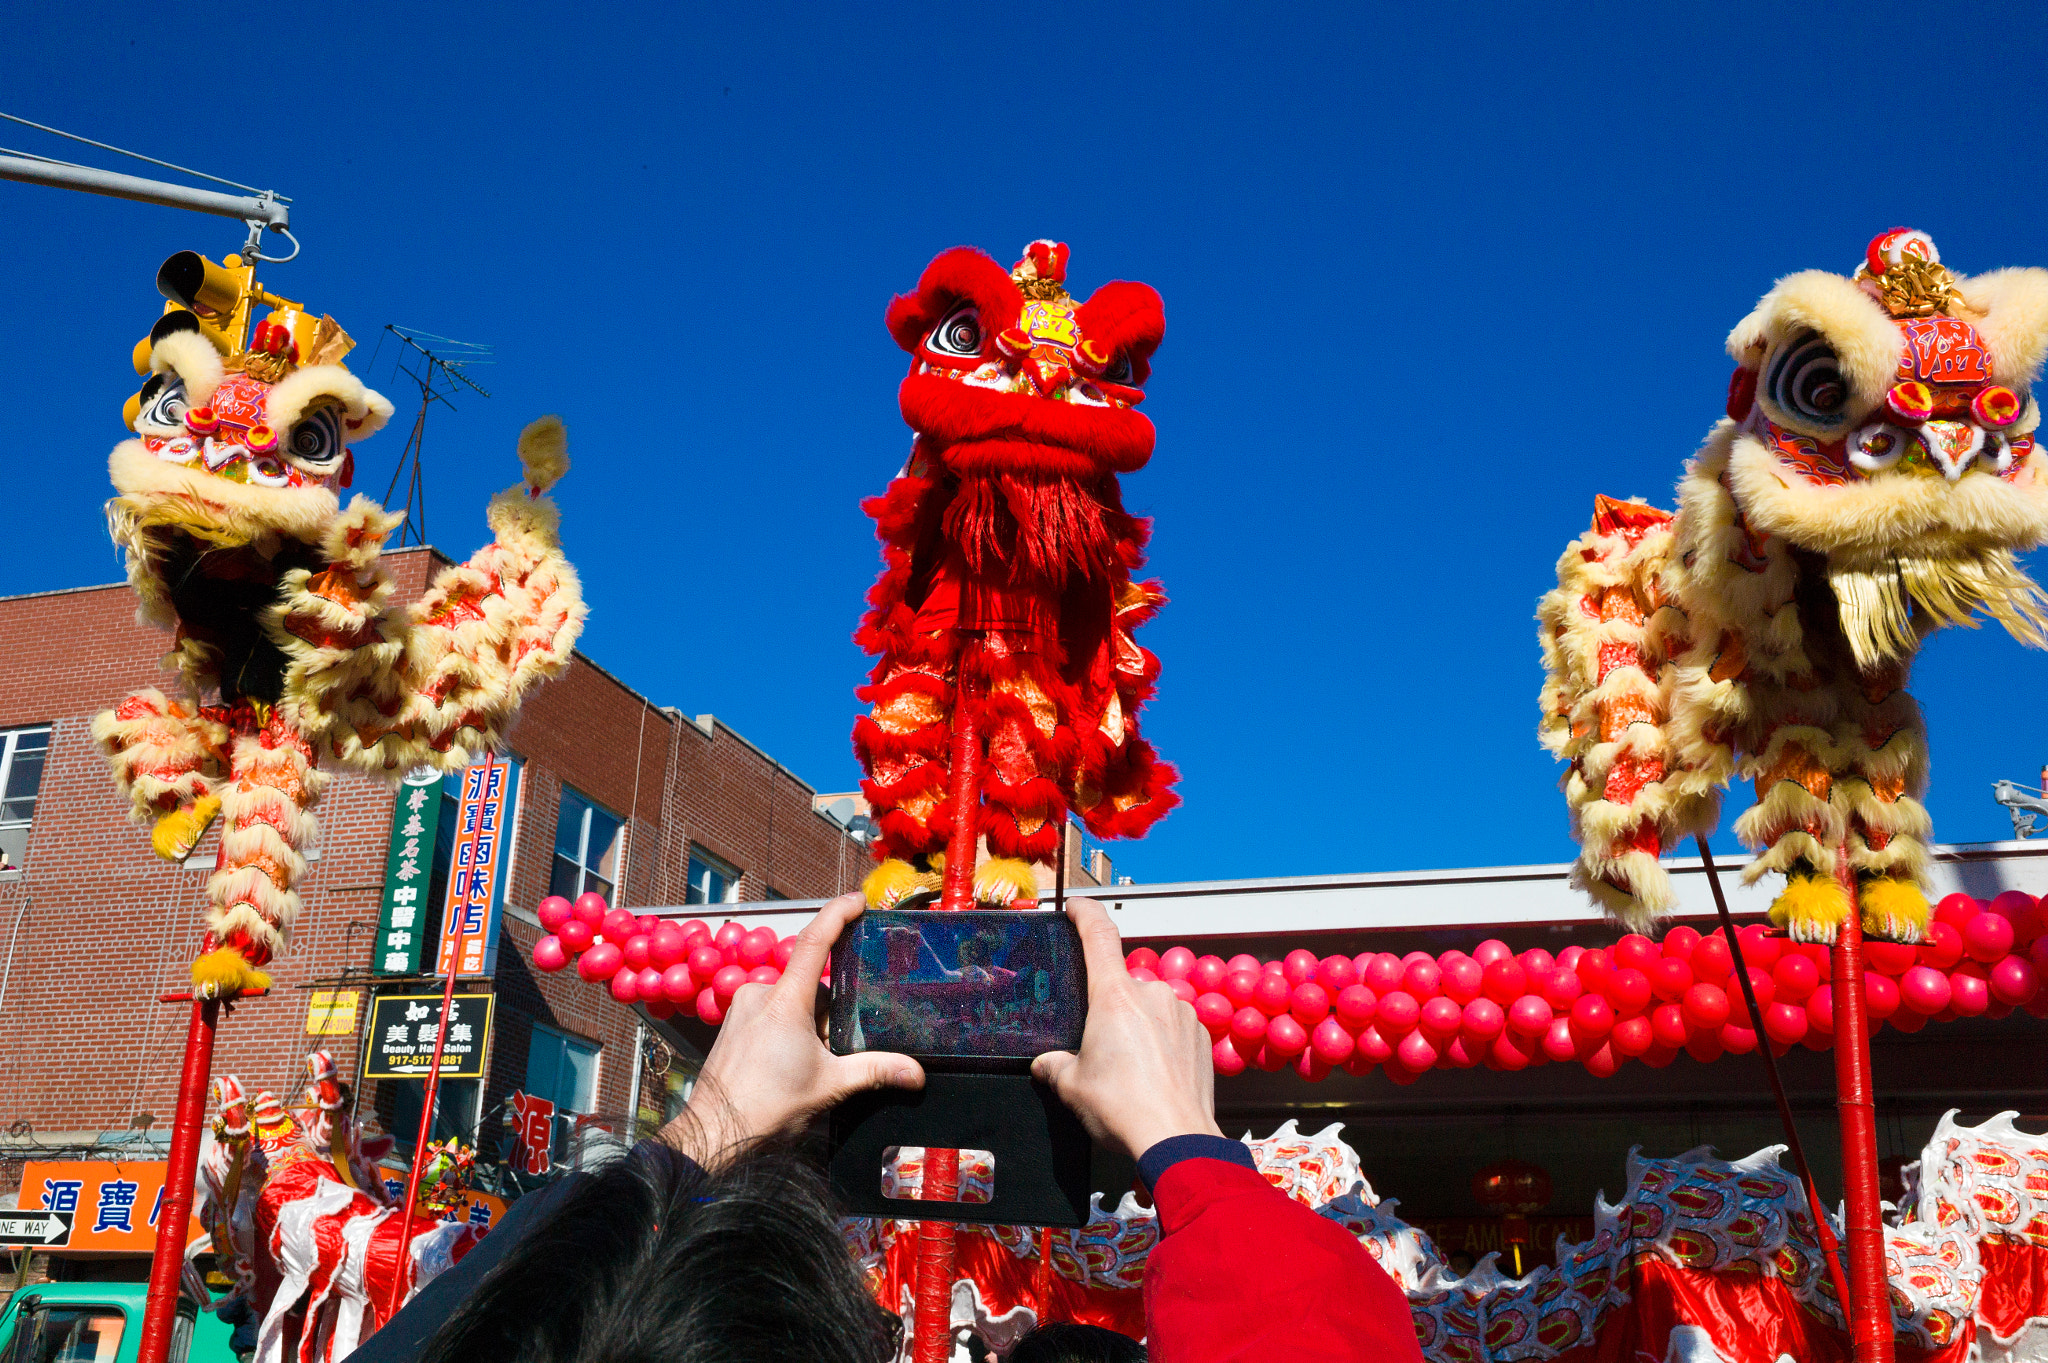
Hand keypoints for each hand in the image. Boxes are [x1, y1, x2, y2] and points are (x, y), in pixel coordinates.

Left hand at [659, 892, 923, 1166]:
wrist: (714, 1131)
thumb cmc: (766, 1106)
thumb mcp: (829, 1086)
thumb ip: (875, 1071)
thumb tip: (916, 1073)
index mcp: (786, 1001)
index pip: (815, 941)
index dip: (838, 913)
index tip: (858, 900)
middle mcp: (761, 994)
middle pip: (811, 986)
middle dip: (830, 1015)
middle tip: (834, 1052)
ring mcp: (743, 1007)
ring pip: (792, 1002)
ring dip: (808, 1025)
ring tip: (808, 1066)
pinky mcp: (733, 1022)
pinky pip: (771, 1013)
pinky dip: (788, 1030)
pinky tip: (788, 1064)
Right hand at [1031, 898, 1221, 1159]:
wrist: (1176, 1140)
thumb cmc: (1124, 1109)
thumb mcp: (1072, 1087)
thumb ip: (1055, 1066)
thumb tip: (1046, 1064)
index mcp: (1113, 996)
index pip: (1098, 934)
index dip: (1084, 913)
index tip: (1076, 906)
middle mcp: (1151, 994)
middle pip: (1121, 986)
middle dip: (1108, 1010)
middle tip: (1098, 1048)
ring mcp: (1181, 1012)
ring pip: (1149, 1008)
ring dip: (1137, 1027)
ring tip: (1128, 1071)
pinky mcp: (1201, 1035)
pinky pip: (1173, 1026)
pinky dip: (1161, 1042)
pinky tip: (1153, 1075)